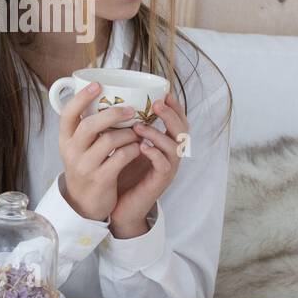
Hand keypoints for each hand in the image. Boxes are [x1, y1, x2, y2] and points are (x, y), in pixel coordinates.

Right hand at [58, 82, 145, 221]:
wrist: (84, 203)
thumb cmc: (87, 166)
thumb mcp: (79, 146)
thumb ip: (88, 126)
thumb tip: (107, 96)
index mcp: (65, 138)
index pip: (67, 113)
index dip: (81, 98)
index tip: (97, 85)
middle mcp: (71, 151)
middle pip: (89, 125)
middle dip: (113, 114)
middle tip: (131, 109)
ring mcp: (85, 166)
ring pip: (108, 141)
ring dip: (128, 133)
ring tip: (139, 131)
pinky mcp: (100, 179)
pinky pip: (120, 158)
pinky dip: (133, 149)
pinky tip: (139, 147)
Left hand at [109, 90, 188, 236]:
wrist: (119, 205)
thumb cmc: (122, 172)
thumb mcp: (124, 145)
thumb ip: (127, 127)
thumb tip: (115, 101)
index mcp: (165, 143)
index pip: (178, 120)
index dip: (175, 106)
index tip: (164, 91)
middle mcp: (171, 154)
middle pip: (182, 131)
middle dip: (171, 115)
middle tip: (156, 104)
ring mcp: (168, 168)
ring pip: (174, 147)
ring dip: (158, 134)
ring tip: (139, 127)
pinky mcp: (160, 182)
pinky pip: (164, 165)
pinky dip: (155, 154)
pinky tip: (142, 148)